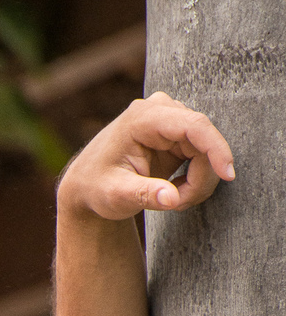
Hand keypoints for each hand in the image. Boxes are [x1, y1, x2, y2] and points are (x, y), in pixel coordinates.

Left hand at [57, 92, 234, 221]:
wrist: (88, 184)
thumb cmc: (96, 188)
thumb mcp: (116, 196)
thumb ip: (144, 195)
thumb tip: (171, 198)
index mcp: (142, 118)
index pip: (193, 125)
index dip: (215, 148)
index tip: (228, 175)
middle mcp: (160, 110)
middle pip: (203, 140)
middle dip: (199, 177)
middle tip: (176, 204)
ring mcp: (171, 119)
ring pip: (206, 150)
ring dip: (197, 180)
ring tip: (169, 199)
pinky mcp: (178, 133)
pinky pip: (203, 155)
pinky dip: (195, 177)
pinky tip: (172, 188)